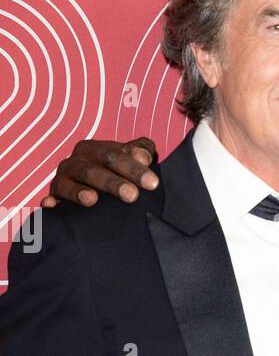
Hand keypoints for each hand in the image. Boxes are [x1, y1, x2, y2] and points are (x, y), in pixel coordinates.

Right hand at [41, 137, 159, 208]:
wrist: (96, 184)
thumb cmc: (118, 170)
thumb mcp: (131, 157)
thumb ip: (141, 151)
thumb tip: (144, 156)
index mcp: (95, 149)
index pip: (114, 155)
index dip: (133, 168)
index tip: (152, 183)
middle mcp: (76, 162)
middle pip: (93, 170)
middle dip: (113, 183)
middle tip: (132, 196)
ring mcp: (63, 180)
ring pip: (69, 184)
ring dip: (79, 192)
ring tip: (93, 200)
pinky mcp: (54, 197)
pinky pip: (50, 199)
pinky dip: (50, 202)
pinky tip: (51, 206)